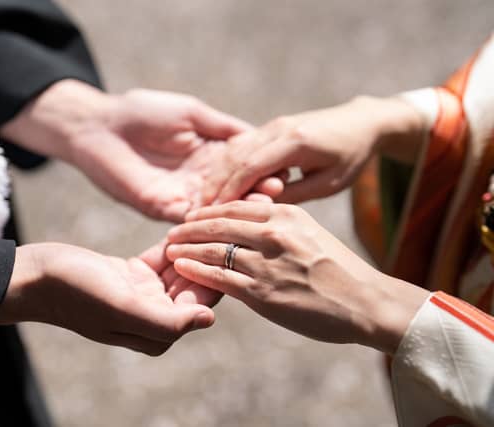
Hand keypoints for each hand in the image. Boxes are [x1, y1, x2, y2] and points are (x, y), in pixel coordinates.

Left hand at [0, 80, 279, 221]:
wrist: (100, 127)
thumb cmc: (143, 111)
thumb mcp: (191, 113)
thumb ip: (222, 127)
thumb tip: (258, 134)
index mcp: (212, 155)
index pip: (245, 166)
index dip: (263, 169)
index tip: (284, 170)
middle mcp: (204, 180)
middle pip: (236, 191)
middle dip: (257, 193)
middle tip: (279, 194)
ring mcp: (185, 197)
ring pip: (219, 209)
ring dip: (240, 210)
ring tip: (262, 208)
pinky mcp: (165, 210)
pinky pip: (193, 220)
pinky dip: (212, 221)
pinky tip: (229, 220)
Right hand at [0, 242, 214, 355]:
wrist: (33, 276)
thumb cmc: (73, 292)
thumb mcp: (121, 308)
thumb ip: (165, 320)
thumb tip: (210, 319)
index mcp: (155, 332)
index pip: (200, 304)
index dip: (218, 275)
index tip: (231, 244)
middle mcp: (152, 315)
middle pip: (194, 286)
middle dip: (210, 258)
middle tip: (228, 225)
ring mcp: (142, 294)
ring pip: (181, 270)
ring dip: (195, 248)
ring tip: (213, 220)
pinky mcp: (131, 274)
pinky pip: (162, 258)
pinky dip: (174, 243)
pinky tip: (187, 223)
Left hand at [166, 201, 428, 353]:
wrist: (365, 302)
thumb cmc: (339, 269)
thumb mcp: (310, 233)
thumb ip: (279, 225)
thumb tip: (251, 224)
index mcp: (287, 214)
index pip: (236, 206)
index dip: (208, 210)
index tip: (192, 215)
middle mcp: (274, 233)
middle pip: (219, 224)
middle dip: (190, 227)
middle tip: (172, 231)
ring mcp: (267, 262)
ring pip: (214, 249)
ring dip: (186, 248)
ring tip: (169, 248)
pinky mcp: (262, 292)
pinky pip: (219, 277)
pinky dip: (195, 270)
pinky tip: (181, 267)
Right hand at [204, 96, 425, 204]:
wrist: (361, 122)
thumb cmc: (350, 156)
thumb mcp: (328, 183)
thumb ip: (294, 194)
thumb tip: (259, 209)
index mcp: (295, 142)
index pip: (251, 167)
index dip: (229, 191)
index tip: (212, 213)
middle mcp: (279, 128)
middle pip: (235, 157)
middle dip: (214, 185)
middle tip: (197, 211)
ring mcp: (272, 124)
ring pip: (233, 150)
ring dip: (216, 175)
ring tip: (202, 201)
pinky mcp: (270, 127)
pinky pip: (241, 145)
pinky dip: (226, 165)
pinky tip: (217, 185)